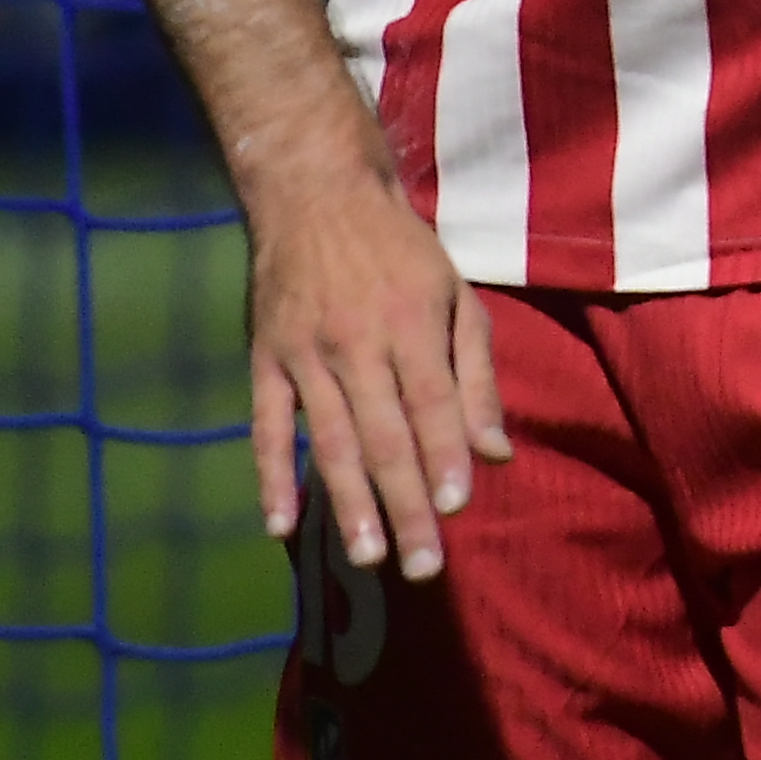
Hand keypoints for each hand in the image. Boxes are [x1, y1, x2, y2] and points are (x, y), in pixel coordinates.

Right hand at [241, 162, 511, 581]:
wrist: (314, 192)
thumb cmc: (399, 249)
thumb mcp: (455, 294)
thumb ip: (476, 375)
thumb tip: (497, 453)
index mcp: (411, 323)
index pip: (431, 402)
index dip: (442, 456)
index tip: (455, 509)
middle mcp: (357, 342)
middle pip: (384, 436)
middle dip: (404, 504)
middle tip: (421, 567)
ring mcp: (304, 354)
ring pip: (327, 440)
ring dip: (347, 503)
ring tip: (366, 557)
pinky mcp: (264, 359)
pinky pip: (265, 427)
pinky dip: (271, 476)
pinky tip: (281, 525)